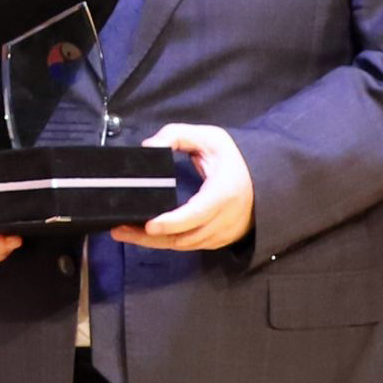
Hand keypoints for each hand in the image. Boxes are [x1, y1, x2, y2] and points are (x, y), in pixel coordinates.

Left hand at [113, 123, 254, 250]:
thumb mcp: (210, 138)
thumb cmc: (232, 159)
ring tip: (124, 232)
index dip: (173, 222)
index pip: (197, 213)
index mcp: (224, 192)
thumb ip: (177, 135)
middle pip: (184, 237)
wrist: (264, 182)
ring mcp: (223, 233)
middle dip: (149, 237)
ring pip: (183, 245)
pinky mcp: (218, 241)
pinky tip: (145, 235)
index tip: (149, 225)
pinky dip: (167, 243)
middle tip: (118, 230)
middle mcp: (226, 218)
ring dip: (153, 242)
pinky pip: (189, 246)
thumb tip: (148, 147)